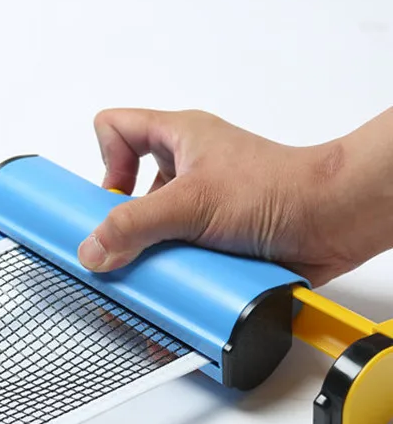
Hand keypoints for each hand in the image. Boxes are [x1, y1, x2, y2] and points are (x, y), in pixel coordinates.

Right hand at [78, 107, 392, 285]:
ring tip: (147, 277)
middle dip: (120, 226)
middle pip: (128, 190)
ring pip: (152, 229)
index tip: (106, 202)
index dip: (103, 161)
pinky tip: (170, 295)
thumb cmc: (278, 190)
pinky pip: (178, 255)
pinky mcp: (214, 238)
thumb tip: (92, 248)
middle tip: (116, 250)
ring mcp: (201, 206)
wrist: (331, 223)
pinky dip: (169, 277)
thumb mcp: (192, 204)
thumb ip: (134, 226)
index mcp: (178, 138)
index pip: (116, 128)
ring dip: (144, 257)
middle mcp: (187, 169)